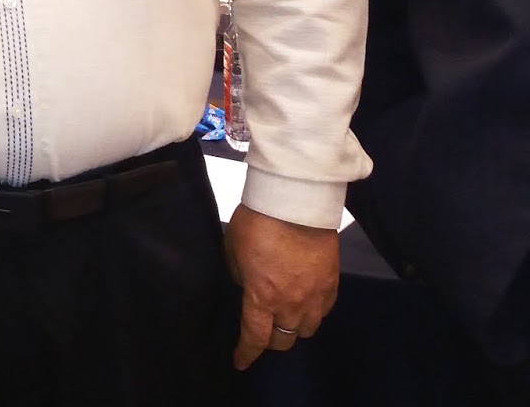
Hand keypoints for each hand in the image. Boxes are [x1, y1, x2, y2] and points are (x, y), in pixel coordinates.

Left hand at [225, 204, 338, 369]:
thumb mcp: (233, 249)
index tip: (241, 362)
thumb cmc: (257, 222)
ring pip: (306, 330)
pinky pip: (323, 312)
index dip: (247, 354)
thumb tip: (246, 285)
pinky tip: (305, 303)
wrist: (296, 203)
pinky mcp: (332, 285)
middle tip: (262, 332)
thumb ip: (239, 274)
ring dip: (293, 329)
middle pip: (283, 340)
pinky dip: (312, 313)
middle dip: (269, 341)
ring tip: (285, 317)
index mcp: (262, 297)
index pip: (255, 338)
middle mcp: (291, 304)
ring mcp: (315, 297)